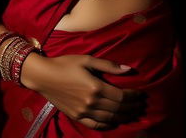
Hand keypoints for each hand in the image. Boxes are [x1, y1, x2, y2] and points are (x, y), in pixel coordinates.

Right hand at [21, 53, 145, 129]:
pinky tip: (114, 121)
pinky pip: (96, 125)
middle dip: (133, 108)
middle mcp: (92, 102)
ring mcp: (84, 111)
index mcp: (96, 87)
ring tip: (133, 113)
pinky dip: (108, 125)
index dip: (134, 96)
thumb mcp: (87, 60)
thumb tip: (129, 69)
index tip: (142, 94)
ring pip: (110, 119)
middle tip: (141, 105)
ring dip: (124, 117)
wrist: (44, 75)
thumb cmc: (65, 63)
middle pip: (119, 109)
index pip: (122, 96)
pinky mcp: (77, 116)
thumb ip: (108, 65)